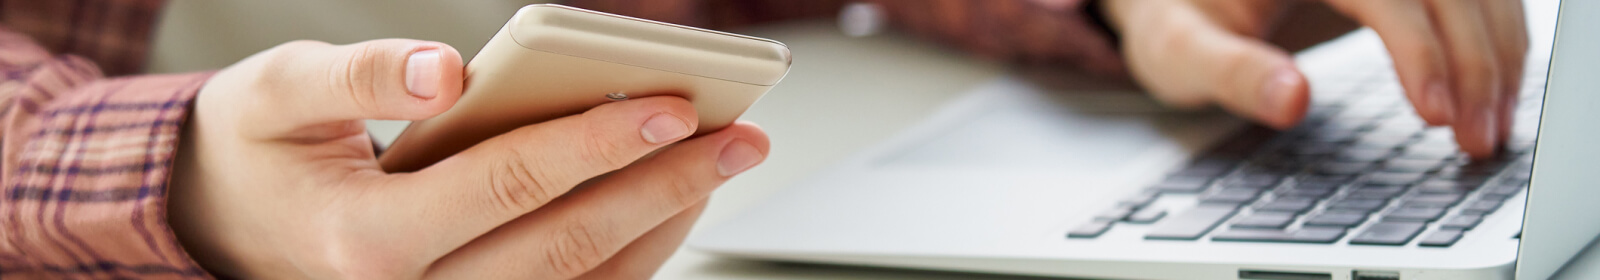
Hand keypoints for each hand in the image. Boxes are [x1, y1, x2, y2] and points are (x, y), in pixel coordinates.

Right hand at [166, 39, 769, 277]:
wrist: (221, 225)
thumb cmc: (258, 149)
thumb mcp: (279, 90)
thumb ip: (360, 74)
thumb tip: (449, 69)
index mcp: (367, 240)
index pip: (506, 186)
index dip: (597, 143)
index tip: (673, 103)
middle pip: (565, 244)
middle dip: (662, 185)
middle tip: (739, 134)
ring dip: (662, 222)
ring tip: (722, 159)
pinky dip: (632, 253)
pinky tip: (672, 199)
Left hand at [1100, 0, 1527, 157]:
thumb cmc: (1177, 20)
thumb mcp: (1181, 50)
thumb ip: (1232, 74)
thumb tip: (1293, 101)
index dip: (1421, 51)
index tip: (1434, 115)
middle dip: (1474, 63)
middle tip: (1475, 139)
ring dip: (1496, 55)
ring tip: (1489, 128)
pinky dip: (1491, 40)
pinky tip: (1491, 92)